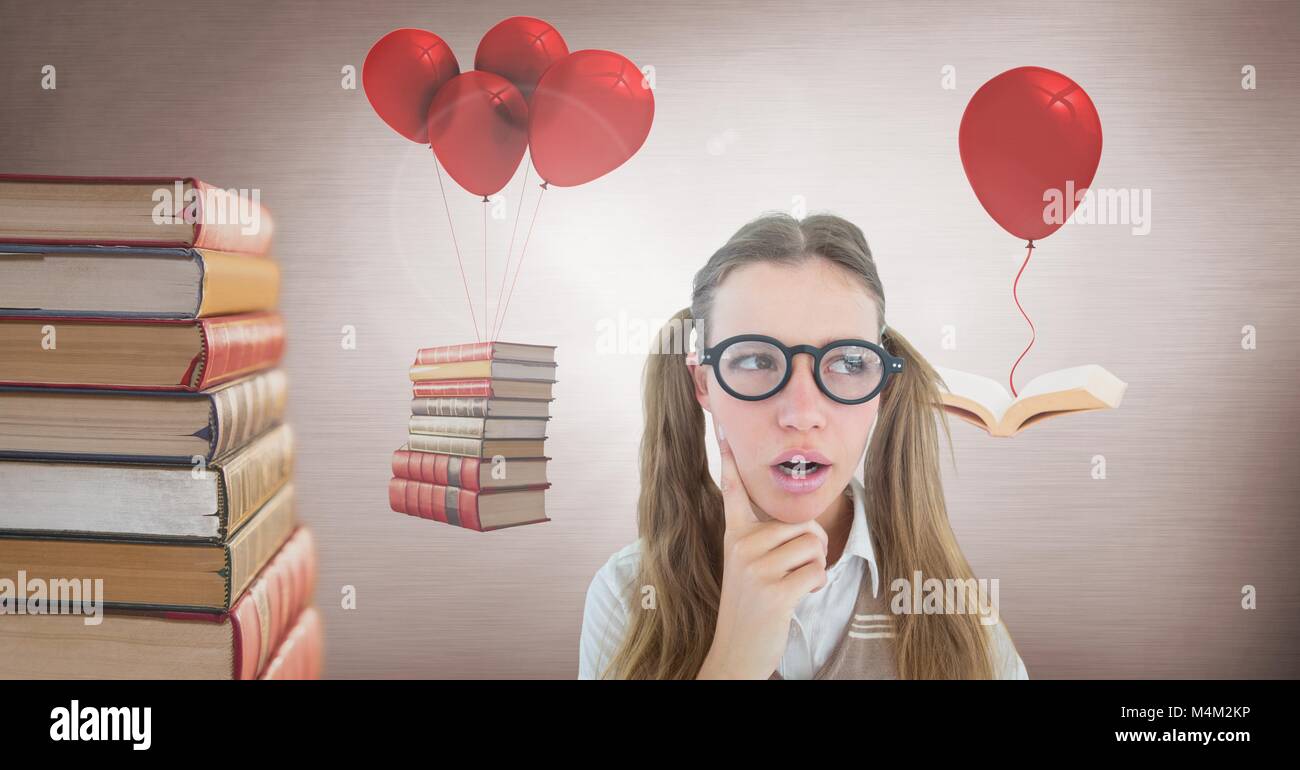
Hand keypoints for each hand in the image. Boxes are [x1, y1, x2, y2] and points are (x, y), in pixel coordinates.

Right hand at [696, 426, 828, 678]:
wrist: (736, 652)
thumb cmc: (751, 606)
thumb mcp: (748, 566)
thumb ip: (766, 541)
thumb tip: (810, 527)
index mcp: (734, 536)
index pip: (733, 492)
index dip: (730, 461)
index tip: (723, 431)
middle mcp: (741, 546)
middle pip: (802, 523)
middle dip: (814, 545)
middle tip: (798, 568)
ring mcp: (756, 569)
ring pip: (814, 545)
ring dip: (816, 565)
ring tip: (796, 582)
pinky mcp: (774, 591)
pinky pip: (817, 570)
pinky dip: (817, 585)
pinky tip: (799, 596)